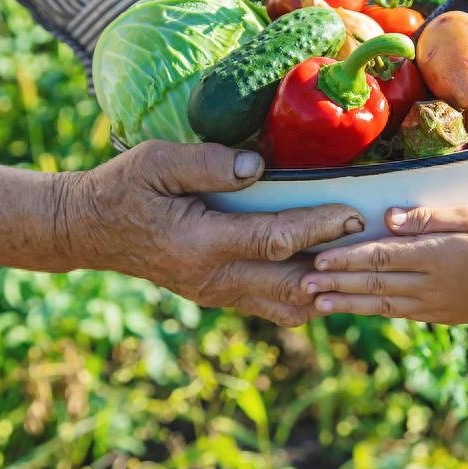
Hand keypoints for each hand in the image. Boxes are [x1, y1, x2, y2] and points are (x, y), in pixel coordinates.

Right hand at [59, 140, 363, 325]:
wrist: (90, 230)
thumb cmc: (124, 188)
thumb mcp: (155, 162)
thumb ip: (205, 162)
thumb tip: (258, 167)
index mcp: (199, 244)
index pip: (272, 240)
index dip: (317, 229)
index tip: (353, 214)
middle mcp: (213, 278)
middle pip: (291, 285)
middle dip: (338, 266)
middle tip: (377, 245)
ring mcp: (217, 293)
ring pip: (287, 306)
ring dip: (328, 290)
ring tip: (364, 266)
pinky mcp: (220, 296)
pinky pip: (272, 306)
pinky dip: (306, 298)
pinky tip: (331, 278)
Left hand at [301, 206, 467, 322]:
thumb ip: (428, 217)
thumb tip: (388, 217)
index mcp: (434, 254)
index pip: (381, 255)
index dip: (348, 258)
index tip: (320, 259)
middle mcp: (429, 282)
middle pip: (374, 281)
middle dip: (337, 282)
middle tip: (303, 284)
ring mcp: (432, 303)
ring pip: (381, 303)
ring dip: (348, 301)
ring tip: (317, 303)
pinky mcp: (437, 315)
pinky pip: (398, 313)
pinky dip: (372, 310)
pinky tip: (354, 307)